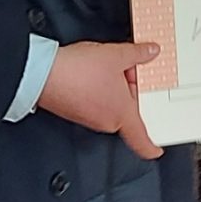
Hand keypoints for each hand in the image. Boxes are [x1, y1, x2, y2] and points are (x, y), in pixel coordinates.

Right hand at [38, 40, 161, 158]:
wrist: (42, 74)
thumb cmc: (76, 72)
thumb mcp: (116, 56)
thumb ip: (138, 54)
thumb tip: (150, 52)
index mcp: (121, 115)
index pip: (142, 141)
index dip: (152, 147)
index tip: (158, 149)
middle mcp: (106, 121)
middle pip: (128, 111)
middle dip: (132, 90)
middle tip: (132, 69)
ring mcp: (88, 117)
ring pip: (111, 104)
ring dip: (115, 86)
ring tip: (110, 65)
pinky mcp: (75, 110)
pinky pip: (96, 101)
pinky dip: (100, 88)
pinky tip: (94, 70)